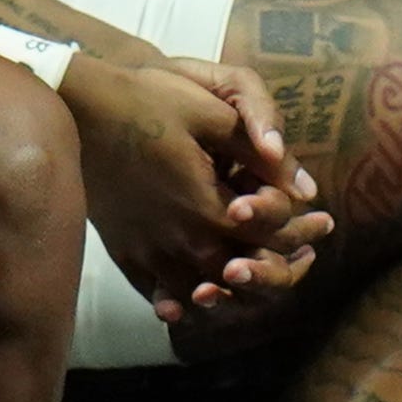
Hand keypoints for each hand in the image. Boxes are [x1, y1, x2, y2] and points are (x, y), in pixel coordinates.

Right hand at [66, 54, 328, 327]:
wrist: (77, 108)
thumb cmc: (147, 102)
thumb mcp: (212, 114)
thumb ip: (260, 153)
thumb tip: (305, 187)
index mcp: (208, 208)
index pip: (271, 236)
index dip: (303, 231)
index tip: (324, 222)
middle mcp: (180, 241)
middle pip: (244, 274)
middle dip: (281, 266)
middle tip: (305, 256)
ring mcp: (148, 251)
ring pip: (204, 291)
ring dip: (237, 289)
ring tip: (258, 276)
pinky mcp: (124, 252)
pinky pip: (159, 292)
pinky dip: (184, 300)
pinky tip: (199, 297)